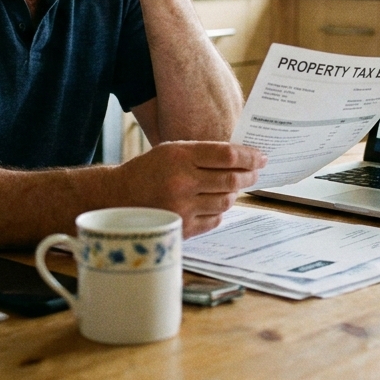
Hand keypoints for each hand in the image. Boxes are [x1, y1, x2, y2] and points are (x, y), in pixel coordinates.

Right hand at [110, 141, 266, 236]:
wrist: (118, 197)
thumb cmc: (149, 170)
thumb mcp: (172, 151)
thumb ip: (203, 153)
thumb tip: (241, 158)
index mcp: (180, 157)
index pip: (227, 155)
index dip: (249, 156)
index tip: (261, 157)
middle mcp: (182, 182)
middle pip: (231, 180)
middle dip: (249, 176)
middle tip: (255, 173)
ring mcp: (183, 208)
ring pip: (226, 201)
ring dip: (234, 194)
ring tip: (232, 187)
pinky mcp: (183, 228)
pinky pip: (215, 220)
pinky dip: (219, 211)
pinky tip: (213, 203)